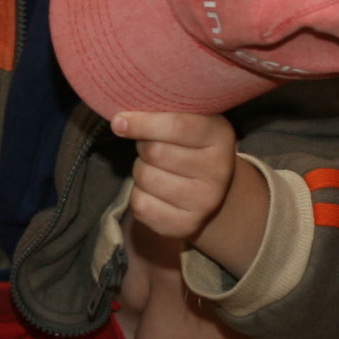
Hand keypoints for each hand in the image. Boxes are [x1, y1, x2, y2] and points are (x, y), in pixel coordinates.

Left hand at [112, 110, 239, 245]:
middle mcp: (218, 171)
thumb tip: (120, 119)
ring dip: (140, 170)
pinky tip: (154, 190)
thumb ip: (163, 112)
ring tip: (156, 168)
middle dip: (143, 146)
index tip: (118, 121)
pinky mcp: (186, 225)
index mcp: (220, 136)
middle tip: (150, 146)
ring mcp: (205, 201)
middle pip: (155, 152)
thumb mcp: (189, 120)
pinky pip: (140, 204)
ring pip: (145, 177)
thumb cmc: (190, 145)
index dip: (142, 123)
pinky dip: (138, 194)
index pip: (177, 126)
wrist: (213, 189)